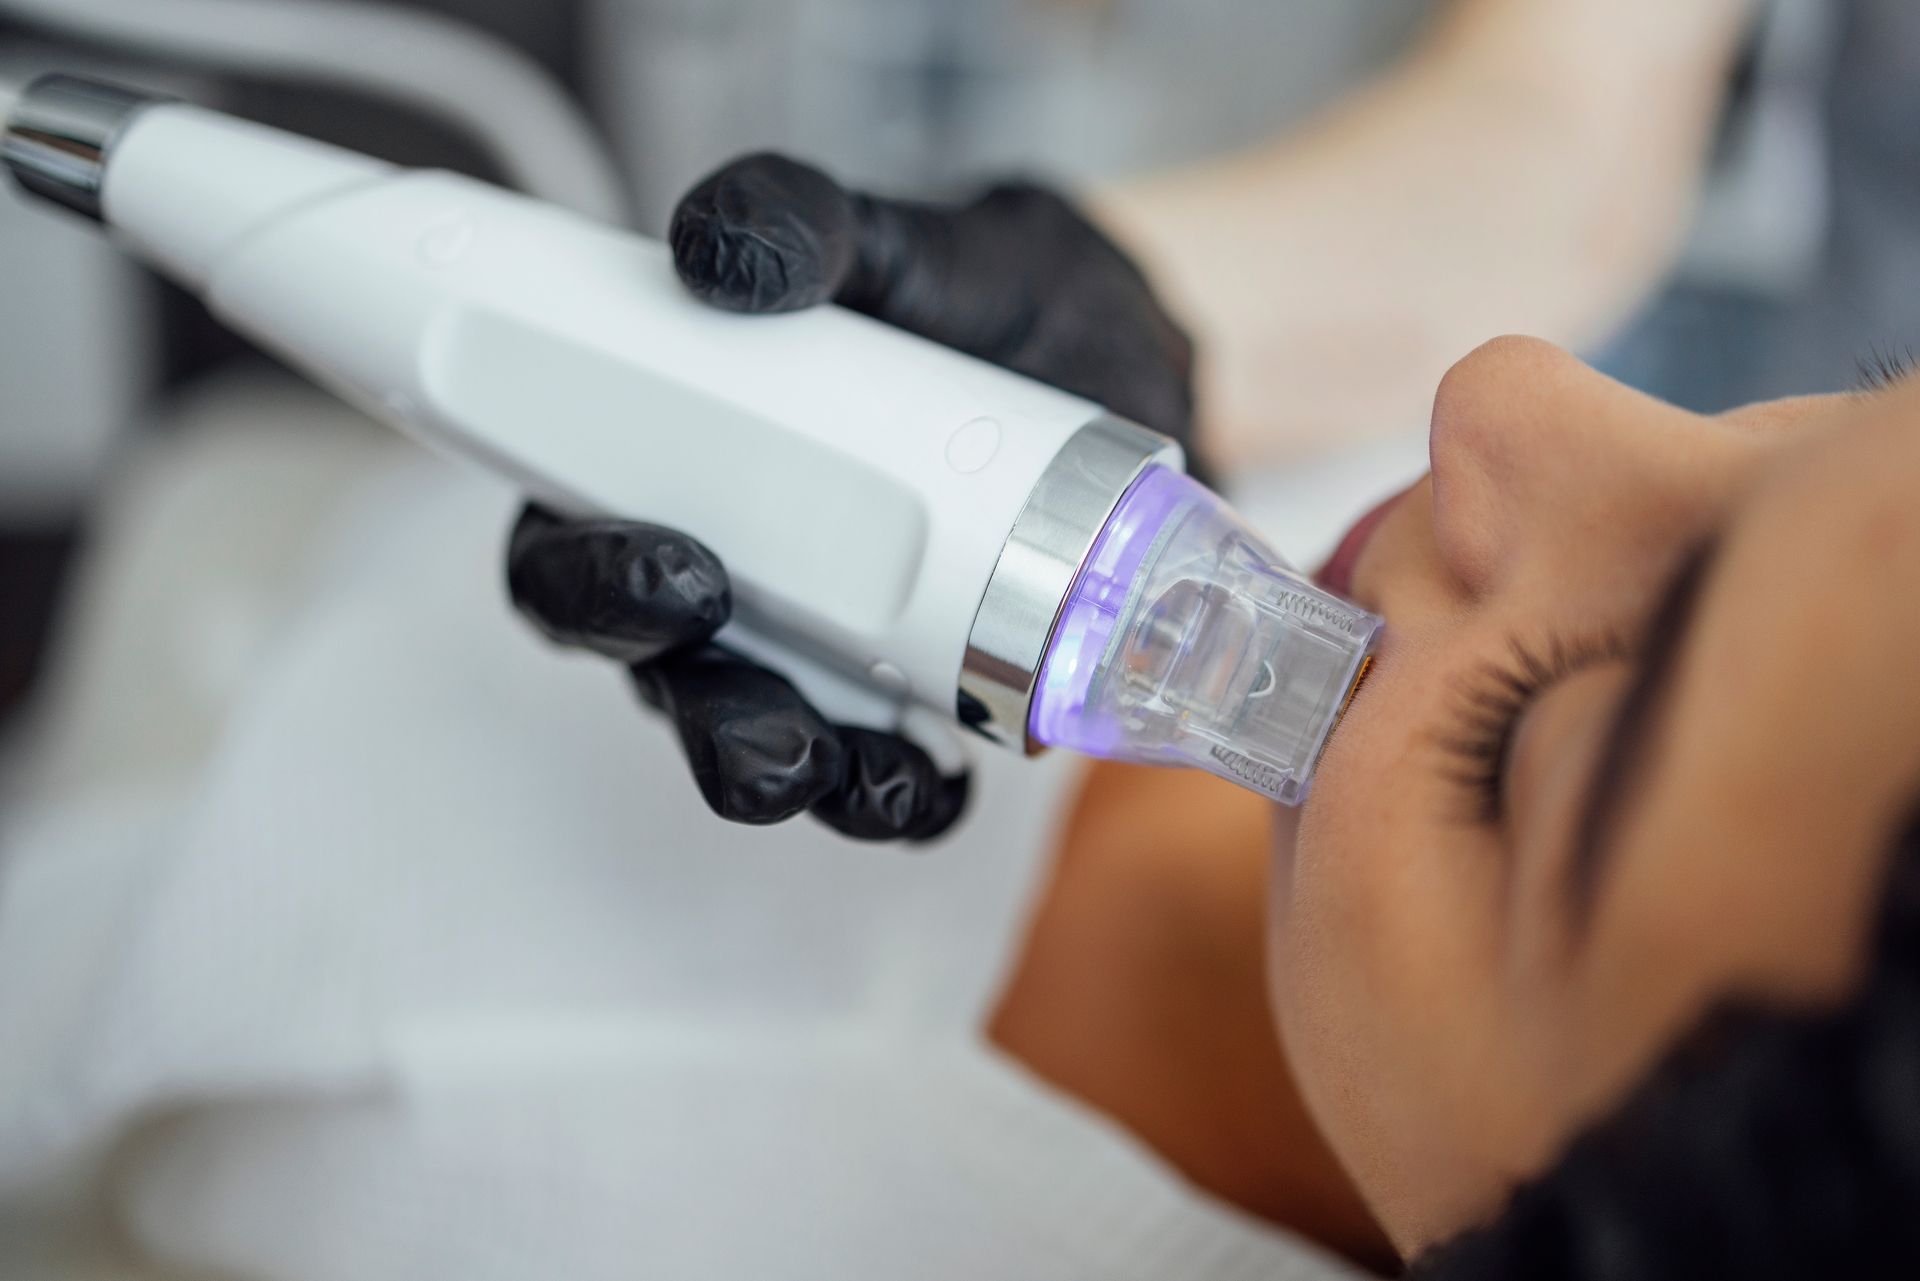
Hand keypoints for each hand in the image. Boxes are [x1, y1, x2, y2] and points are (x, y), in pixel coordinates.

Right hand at [507, 153, 1199, 841]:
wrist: (1116, 355)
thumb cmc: (982, 297)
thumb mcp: (908, 242)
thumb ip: (813, 221)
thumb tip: (719, 249)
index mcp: (670, 468)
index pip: (569, 548)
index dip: (587, 584)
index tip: (677, 578)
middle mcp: (726, 576)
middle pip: (664, 679)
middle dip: (711, 723)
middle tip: (777, 733)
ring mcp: (818, 646)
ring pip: (770, 743)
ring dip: (812, 783)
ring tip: (879, 782)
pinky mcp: (917, 692)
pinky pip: (888, 775)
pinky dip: (912, 798)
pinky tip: (948, 785)